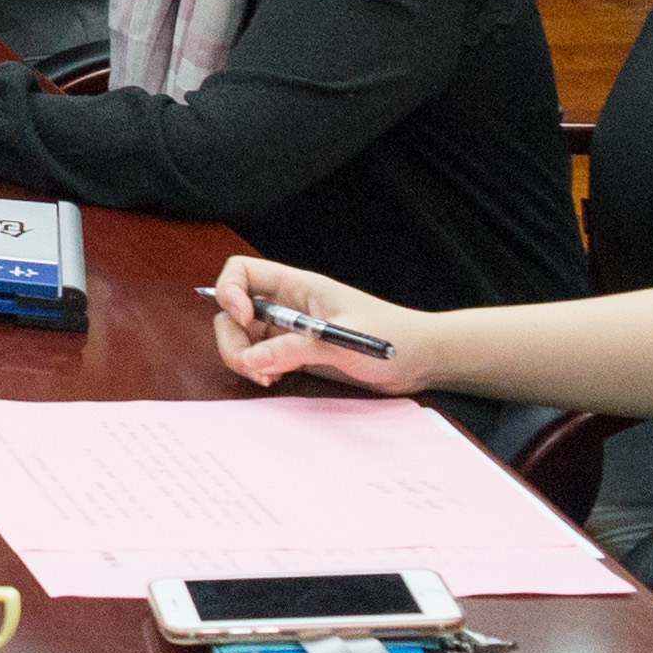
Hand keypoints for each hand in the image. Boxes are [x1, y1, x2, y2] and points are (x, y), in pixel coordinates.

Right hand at [206, 256, 439, 397]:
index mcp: (297, 286)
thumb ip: (297, 349)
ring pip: (242, 337)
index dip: (229, 291)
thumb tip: (253, 359)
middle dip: (232, 339)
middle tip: (251, 366)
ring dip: (242, 358)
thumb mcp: (344, 341)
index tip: (244, 320)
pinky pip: (259, 357)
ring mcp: (288, 331)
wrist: (423, 359)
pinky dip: (257, 369)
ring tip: (266, 378)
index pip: (242, 272)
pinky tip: (274, 379)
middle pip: (232, 310)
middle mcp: (286, 305)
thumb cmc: (393, 337)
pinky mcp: (295, 354)